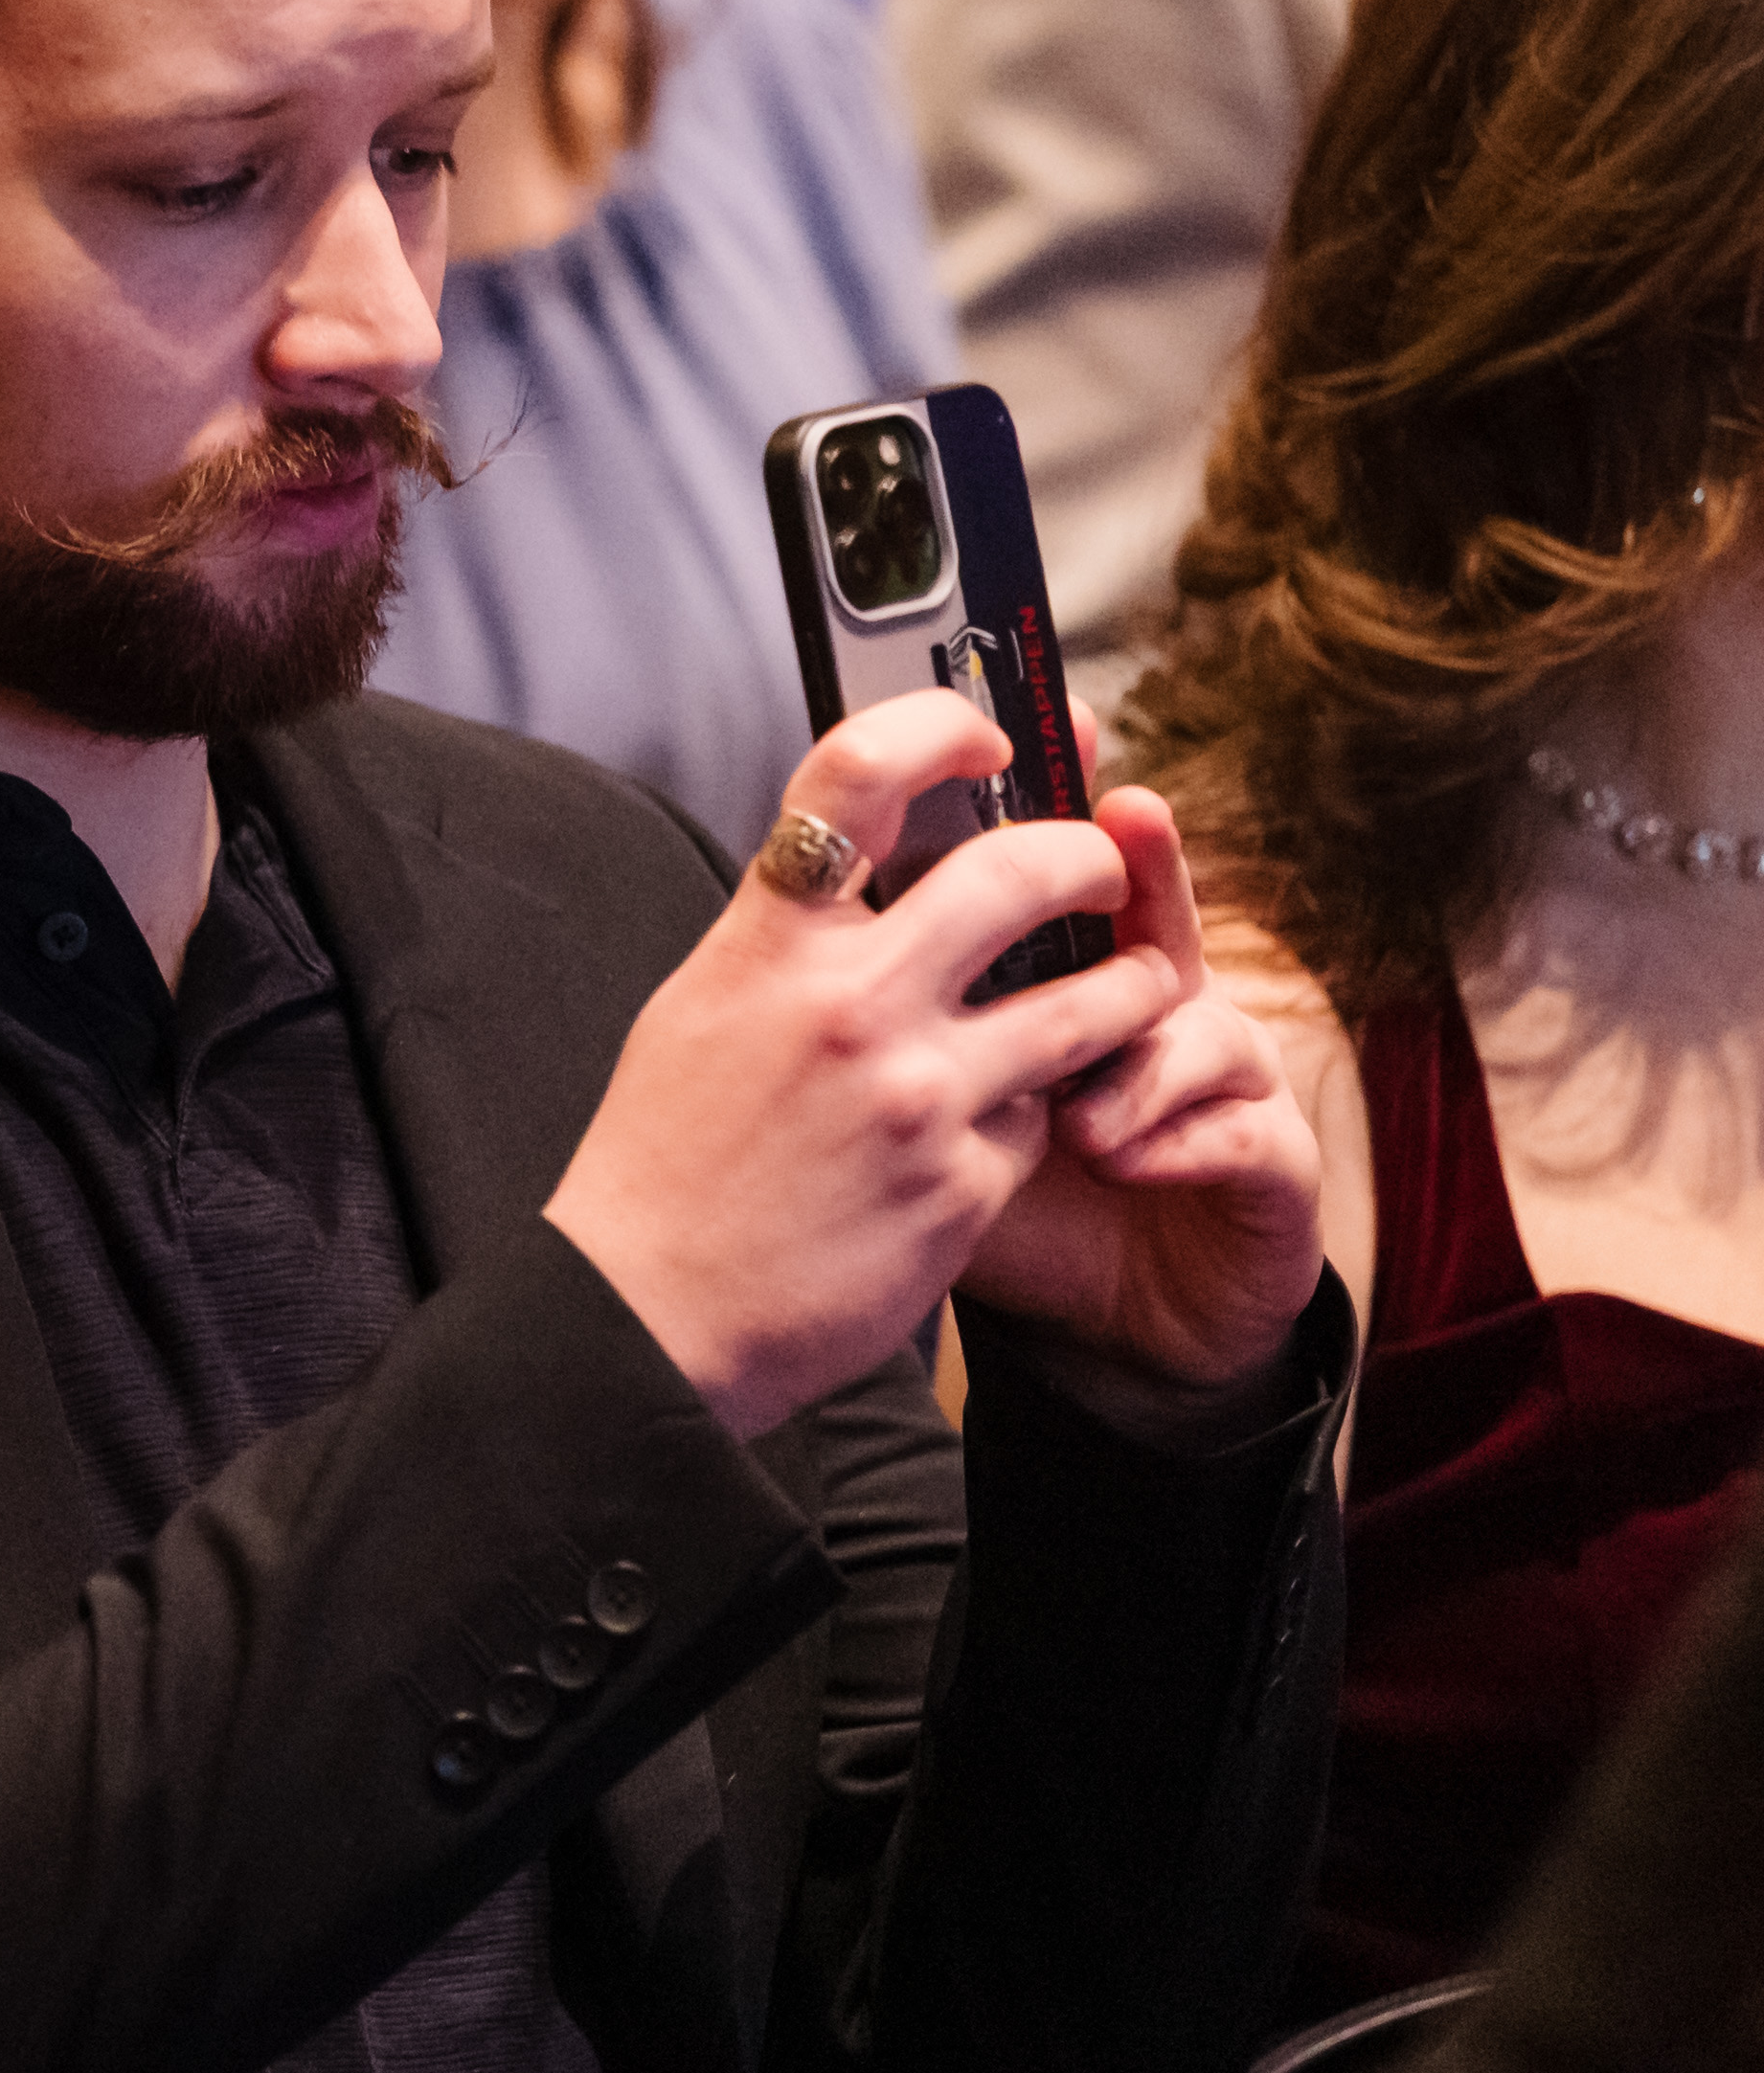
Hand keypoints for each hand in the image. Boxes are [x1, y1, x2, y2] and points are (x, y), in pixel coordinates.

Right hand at [548, 692, 1222, 1442]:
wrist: (647, 1314)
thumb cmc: (665, 1155)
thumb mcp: (704, 1002)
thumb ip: (793, 928)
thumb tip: (877, 853)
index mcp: (770, 941)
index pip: (862, 770)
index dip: (943, 724)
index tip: (991, 736)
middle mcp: (850, 1002)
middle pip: (1024, 870)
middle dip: (1089, 856)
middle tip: (1101, 866)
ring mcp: (917, 1095)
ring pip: (1088, 1002)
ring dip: (1129, 982)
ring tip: (1134, 983)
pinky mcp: (965, 1187)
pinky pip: (1038, 1119)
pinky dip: (1030, 1115)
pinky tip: (991, 1130)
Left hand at [955, 778, 1323, 1403]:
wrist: (1105, 1338)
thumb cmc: (1000, 1205)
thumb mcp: (926, 1108)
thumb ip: (898, 1017)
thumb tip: (800, 923)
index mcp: (1073, 979)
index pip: (1075, 875)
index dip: (1066, 799)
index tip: (1042, 734)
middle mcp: (1160, 1009)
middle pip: (1157, 915)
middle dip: (1139, 870)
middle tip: (1108, 840)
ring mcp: (1227, 1082)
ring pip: (1207, 1022)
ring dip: (1138, 1055)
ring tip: (1075, 1112)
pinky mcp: (1273, 1165)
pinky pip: (1247, 1130)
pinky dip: (1181, 1137)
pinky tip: (1120, 1155)